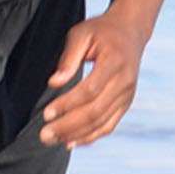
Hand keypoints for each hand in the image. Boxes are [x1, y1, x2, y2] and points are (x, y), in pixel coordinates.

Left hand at [39, 9, 147, 147]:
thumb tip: (54, 83)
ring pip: (102, 123)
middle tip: (44, 135)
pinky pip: (108, 125)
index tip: (46, 114)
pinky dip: (90, 137)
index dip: (67, 104)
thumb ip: (68, 58)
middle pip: (95, 111)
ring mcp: (127, 95)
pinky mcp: (126, 104)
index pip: (89, 90)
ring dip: (76, 135)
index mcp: (115, 62)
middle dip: (68, 126)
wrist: (130, 32)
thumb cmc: (101, 31)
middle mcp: (125, 82)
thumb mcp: (81, 34)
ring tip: (52, 140)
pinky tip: (71, 142)